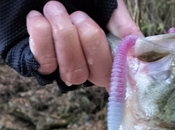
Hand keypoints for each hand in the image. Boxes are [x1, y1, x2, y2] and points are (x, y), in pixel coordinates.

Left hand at [26, 0, 141, 89]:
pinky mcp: (36, 66)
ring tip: (55, 8)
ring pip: (73, 73)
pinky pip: (46, 65)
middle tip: (78, 14)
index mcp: (105, 52)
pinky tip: (38, 17)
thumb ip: (122, 23)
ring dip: (64, 35)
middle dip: (90, 41)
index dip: (124, 75)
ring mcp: (62, 68)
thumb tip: (139, 46)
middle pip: (99, 76)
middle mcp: (86, 66)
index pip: (120, 78)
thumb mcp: (106, 2)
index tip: (125, 59)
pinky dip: (42, 38)